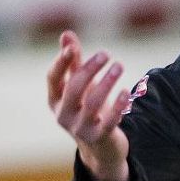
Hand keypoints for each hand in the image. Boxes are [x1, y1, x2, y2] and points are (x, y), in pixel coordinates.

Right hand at [46, 30, 129, 180]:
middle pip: (73, 88)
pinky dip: (118, 106)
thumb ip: (73, 61)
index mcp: (55, 99)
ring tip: (119, 65)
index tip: (72, 46)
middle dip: (89, 69)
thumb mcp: (79, 85)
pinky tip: (126, 92)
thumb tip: (66, 34)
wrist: (100, 147)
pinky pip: (109, 121)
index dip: (61, 62)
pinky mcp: (99, 137)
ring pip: (92, 103)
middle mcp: (63, 115)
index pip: (52, 78)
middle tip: (106, 54)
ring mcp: (80, 128)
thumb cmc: (86, 108)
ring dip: (106, 82)